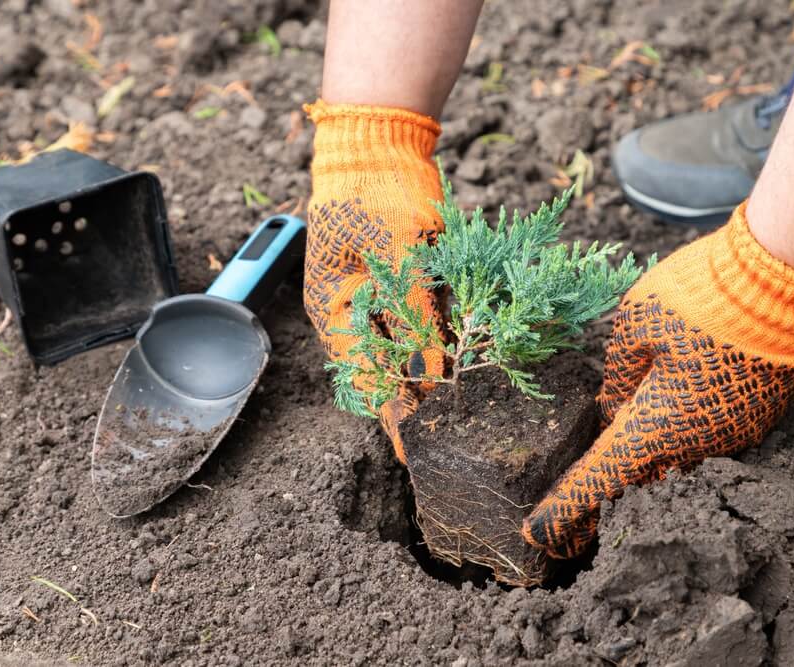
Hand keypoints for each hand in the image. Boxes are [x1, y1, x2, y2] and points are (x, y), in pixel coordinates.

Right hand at [303, 100, 445, 461]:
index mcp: (336, 310)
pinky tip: (457, 360)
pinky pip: (416, 321)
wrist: (379, 141)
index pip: (364, 379)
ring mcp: (373, 295)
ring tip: (454, 410)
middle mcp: (351, 310)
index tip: (414, 454)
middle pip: (383, 370)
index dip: (391, 419)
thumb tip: (432, 375)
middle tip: (444, 437)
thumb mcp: (401, 258)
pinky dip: (435, 340)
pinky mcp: (397, 280)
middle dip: (413, 403)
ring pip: (402, 349)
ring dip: (426, 375)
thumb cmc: (378, 194)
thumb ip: (416, 317)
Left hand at [522, 204, 793, 557]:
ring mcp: (733, 436)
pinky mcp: (759, 417)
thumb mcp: (634, 326)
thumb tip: (616, 404)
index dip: (564, 508)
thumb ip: (617, 376)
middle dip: (608, 475)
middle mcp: (696, 445)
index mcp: (654, 428)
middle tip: (576, 481)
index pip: (598, 480)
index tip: (536, 534)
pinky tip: (681, 394)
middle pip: (638, 471)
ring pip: (677, 453)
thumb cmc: (700, 300)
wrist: (786, 282)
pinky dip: (686, 426)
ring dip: (652, 444)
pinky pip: (709, 435)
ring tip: (636, 416)